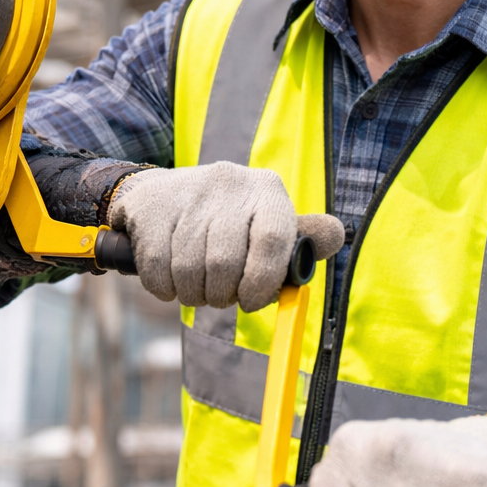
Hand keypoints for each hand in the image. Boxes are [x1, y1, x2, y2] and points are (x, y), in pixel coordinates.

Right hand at [108, 161, 343, 310]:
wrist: (161, 194)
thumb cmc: (228, 222)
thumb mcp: (268, 222)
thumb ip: (302, 239)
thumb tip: (335, 234)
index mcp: (265, 189)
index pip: (272, 240)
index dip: (263, 282)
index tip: (252, 302)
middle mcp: (228, 184)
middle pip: (224, 262)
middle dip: (221, 295)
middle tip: (220, 297)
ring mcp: (186, 195)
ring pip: (189, 270)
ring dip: (193, 295)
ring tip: (198, 288)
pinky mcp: (151, 210)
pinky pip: (158, 271)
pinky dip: (165, 289)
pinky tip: (172, 278)